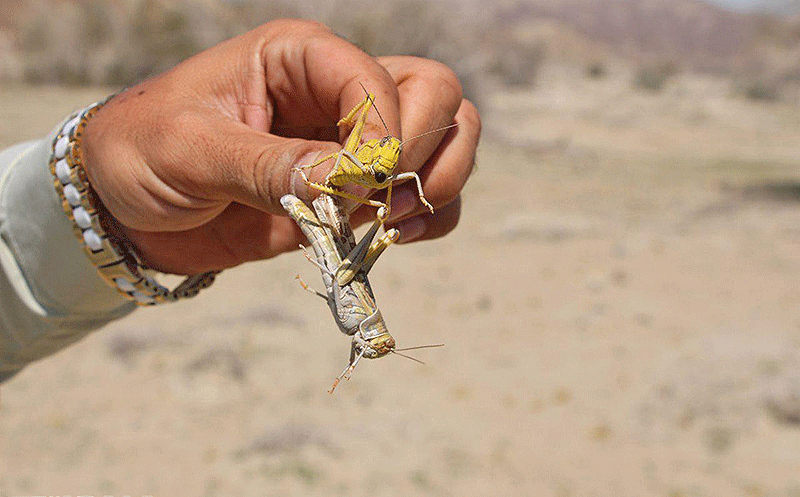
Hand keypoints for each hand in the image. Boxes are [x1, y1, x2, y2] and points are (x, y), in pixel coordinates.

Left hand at [82, 19, 479, 274]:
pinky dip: (430, 218)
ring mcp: (352, 144)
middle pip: (436, 95)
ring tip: (396, 225)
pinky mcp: (353, 193)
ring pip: (445, 140)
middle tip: (386, 203)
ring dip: (440, 184)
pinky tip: (395, 238)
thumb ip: (269, 164)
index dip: (384, 133)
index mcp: (300, 58)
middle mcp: (336, 93)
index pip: (380, 80)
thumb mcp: (192, 150)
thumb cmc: (142, 153)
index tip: (353, 186)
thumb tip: (350, 183)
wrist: (126, 209)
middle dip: (426, 152)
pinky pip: (424, 196)